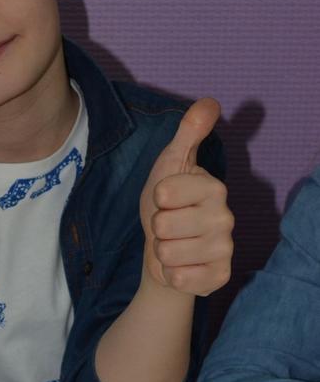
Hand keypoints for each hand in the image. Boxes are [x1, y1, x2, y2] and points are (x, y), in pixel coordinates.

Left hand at [140, 99, 232, 296]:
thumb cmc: (167, 206)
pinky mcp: (218, 277)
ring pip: (167, 253)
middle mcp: (226, 217)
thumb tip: (209, 102)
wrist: (167, 252)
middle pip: (162, 226)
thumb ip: (188, 133)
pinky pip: (178, 279)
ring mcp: (225, 249)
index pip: (163, 193)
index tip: (165, 200)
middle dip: (156, 229)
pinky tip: (181, 266)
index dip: (155, 199)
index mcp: (214, 188)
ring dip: (162, 252)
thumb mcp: (170, 165)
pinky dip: (170, 274)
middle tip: (168, 227)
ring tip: (174, 245)